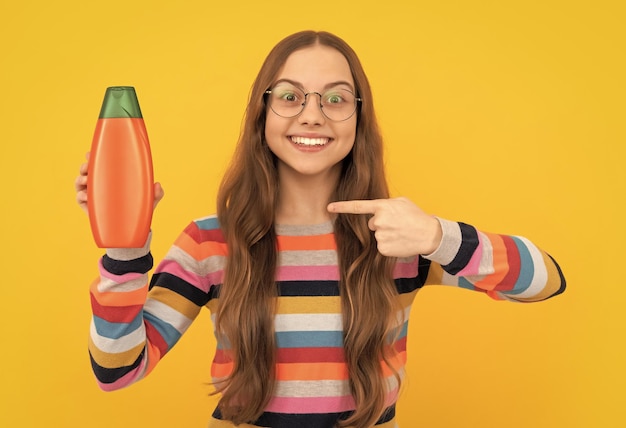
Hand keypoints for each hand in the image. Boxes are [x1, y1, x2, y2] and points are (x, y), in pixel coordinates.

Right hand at [74, 152, 164, 214]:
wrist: (132, 228)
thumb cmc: (138, 209)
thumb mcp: (148, 200)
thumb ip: (156, 193)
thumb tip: (158, 185)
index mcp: (111, 178)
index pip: (100, 165)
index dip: (93, 157)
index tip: (90, 153)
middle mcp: (100, 184)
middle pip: (86, 171)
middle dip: (84, 166)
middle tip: (87, 167)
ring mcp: (92, 195)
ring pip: (80, 183)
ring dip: (80, 179)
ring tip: (86, 180)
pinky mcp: (88, 206)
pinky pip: (79, 198)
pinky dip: (81, 195)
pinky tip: (87, 196)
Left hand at [327, 197, 441, 257]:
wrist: (429, 234)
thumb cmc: (416, 216)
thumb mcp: (402, 202)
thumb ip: (385, 204)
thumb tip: (376, 210)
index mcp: (382, 206)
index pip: (358, 206)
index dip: (342, 207)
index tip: (329, 207)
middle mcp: (379, 221)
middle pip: (371, 224)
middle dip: (381, 224)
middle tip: (397, 224)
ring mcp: (380, 236)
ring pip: (376, 235)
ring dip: (386, 234)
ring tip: (400, 232)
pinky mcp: (383, 249)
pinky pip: (380, 246)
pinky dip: (389, 245)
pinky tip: (399, 242)